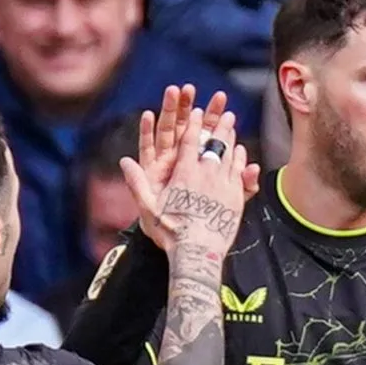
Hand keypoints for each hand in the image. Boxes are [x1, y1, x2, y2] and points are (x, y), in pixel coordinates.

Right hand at [144, 111, 251, 254]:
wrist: (198, 253)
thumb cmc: (171, 233)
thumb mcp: (148, 208)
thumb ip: (137, 183)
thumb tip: (124, 161)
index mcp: (184, 173)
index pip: (190, 141)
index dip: (193, 124)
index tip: (197, 111)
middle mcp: (205, 173)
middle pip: (214, 142)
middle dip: (219, 124)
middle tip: (225, 111)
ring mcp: (223, 183)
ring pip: (229, 153)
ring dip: (231, 136)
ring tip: (233, 124)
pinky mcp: (236, 196)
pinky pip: (239, 170)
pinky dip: (240, 158)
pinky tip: (241, 152)